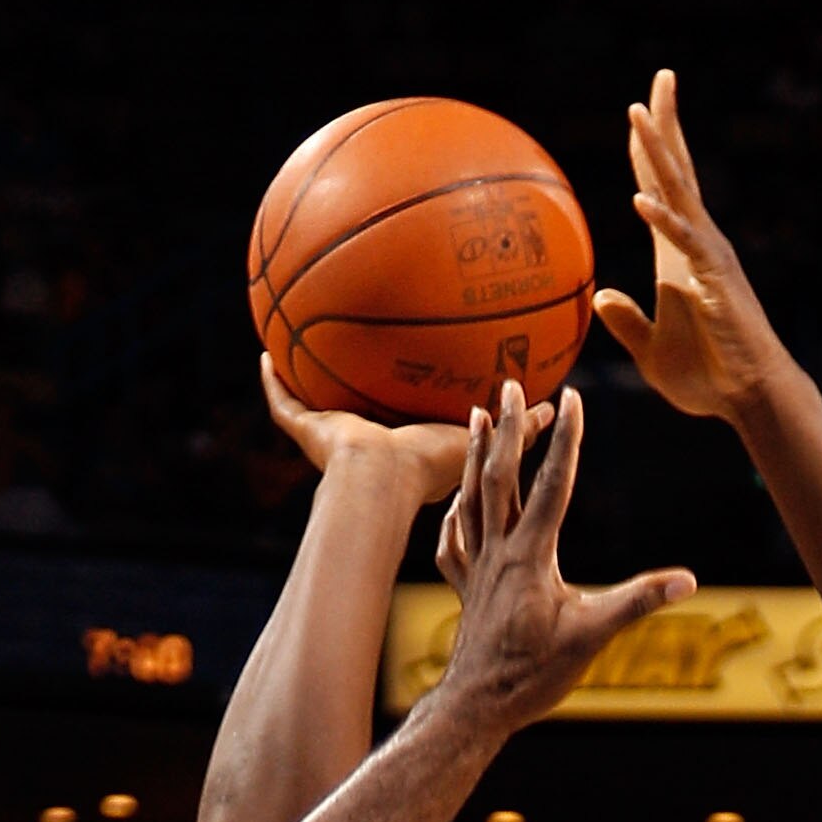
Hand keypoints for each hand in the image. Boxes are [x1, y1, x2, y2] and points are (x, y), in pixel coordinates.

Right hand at [261, 352, 551, 508]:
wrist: (380, 481)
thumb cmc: (428, 470)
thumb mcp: (486, 444)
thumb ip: (519, 427)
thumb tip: (555, 406)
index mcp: (403, 453)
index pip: (403, 424)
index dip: (404, 405)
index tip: (408, 381)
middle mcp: (363, 444)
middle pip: (356, 408)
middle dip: (353, 385)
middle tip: (354, 352)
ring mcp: (330, 440)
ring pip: (314, 405)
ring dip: (306, 378)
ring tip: (297, 341)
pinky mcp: (306, 432)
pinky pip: (283, 404)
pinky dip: (273, 381)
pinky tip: (266, 352)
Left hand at [434, 380, 693, 730]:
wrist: (477, 709)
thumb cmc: (533, 677)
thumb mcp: (591, 639)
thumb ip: (637, 603)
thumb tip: (688, 581)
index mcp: (531, 556)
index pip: (552, 484)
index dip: (565, 438)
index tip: (574, 397)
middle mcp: (498, 552)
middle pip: (498, 476)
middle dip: (507, 427)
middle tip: (510, 384)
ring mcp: (476, 569)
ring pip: (470, 498)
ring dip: (475, 454)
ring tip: (476, 416)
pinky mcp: (465, 589)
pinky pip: (453, 541)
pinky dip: (454, 514)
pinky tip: (457, 503)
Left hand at [592, 67, 791, 421]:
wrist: (747, 396)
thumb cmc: (707, 378)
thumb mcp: (651, 353)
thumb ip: (627, 322)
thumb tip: (601, 296)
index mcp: (679, 256)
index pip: (661, 190)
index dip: (649, 152)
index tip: (638, 113)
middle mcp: (696, 244)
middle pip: (677, 172)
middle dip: (665, 125)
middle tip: (659, 79)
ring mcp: (708, 257)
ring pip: (679, 193)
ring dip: (657, 153)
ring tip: (637, 113)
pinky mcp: (714, 280)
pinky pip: (684, 243)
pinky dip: (662, 219)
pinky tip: (641, 198)